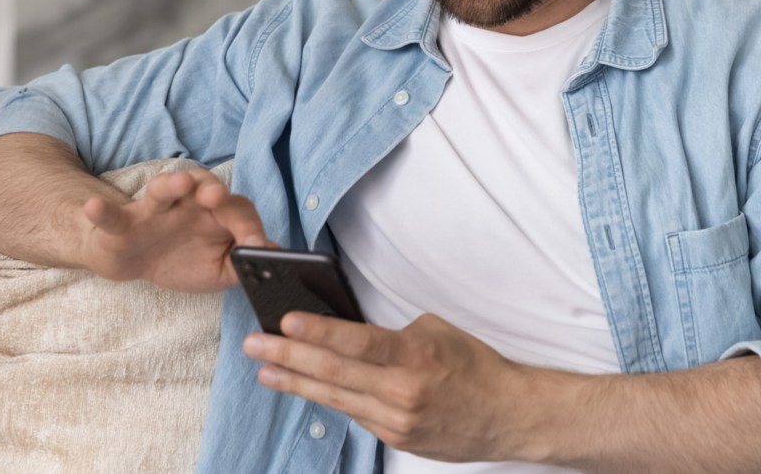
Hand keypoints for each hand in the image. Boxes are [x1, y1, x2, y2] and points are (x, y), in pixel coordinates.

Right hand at [80, 168, 268, 291]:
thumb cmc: (184, 259)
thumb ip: (243, 262)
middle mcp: (189, 202)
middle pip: (205, 187)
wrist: (135, 261)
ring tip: (179, 183)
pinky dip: (102, 210)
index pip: (238, 211)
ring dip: (171, 184)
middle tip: (218, 197)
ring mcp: (155, 209)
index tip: (259, 246)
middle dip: (214, 190)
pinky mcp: (124, 222)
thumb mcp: (218, 269)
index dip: (250, 227)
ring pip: (164, 189)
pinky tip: (94, 207)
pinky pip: (112, 214)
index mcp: (216, 213)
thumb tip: (274, 256)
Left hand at [242, 312, 538, 461]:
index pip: (356, 341)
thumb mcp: (436, 332)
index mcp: (415, 355)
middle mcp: (402, 391)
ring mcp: (396, 420)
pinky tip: (301, 386)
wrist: (506, 414)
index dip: (317, 332)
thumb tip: (351, 332)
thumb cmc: (474, 365)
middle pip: (334, 373)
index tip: (285, 322)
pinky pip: (353, 413)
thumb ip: (392, 334)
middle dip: (288, 357)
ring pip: (335, 398)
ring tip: (265, 370)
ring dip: (296, 382)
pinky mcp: (394, 438)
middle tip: (254, 344)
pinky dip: (327, 397)